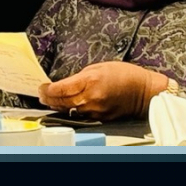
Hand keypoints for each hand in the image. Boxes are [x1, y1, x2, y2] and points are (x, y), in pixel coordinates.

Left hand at [37, 62, 168, 120]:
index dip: (47, 89)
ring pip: (68, 110)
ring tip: (52, 100)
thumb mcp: (100, 67)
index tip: (42, 87)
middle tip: (43, 94)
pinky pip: (80, 115)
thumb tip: (66, 84)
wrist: (143, 92)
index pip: (60, 89)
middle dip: (48, 98)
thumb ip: (81, 76)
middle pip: (60, 101)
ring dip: (58, 105)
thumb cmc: (126, 76)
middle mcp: (90, 98)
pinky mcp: (99, 118)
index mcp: (90, 81)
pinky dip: (72, 110)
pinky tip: (68, 106)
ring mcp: (95, 110)